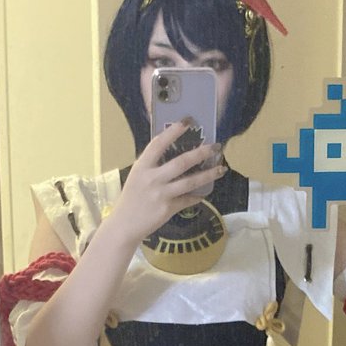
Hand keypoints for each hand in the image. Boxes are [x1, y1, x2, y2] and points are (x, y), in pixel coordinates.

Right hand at [110, 122, 224, 245]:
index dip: (173, 131)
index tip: (187, 121)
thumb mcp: (137, 176)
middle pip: (181, 162)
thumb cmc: (131, 198)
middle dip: (201, 153)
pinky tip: (205, 193)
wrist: (124, 225)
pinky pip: (188, 200)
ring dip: (208, 175)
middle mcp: (152, 178)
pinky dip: (197, 196)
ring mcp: (161, 194)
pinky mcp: (168, 209)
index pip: (159, 144)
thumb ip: (152, 165)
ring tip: (221, 169)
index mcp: (142, 166)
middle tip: (216, 147)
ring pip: (190, 182)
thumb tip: (172, 153)